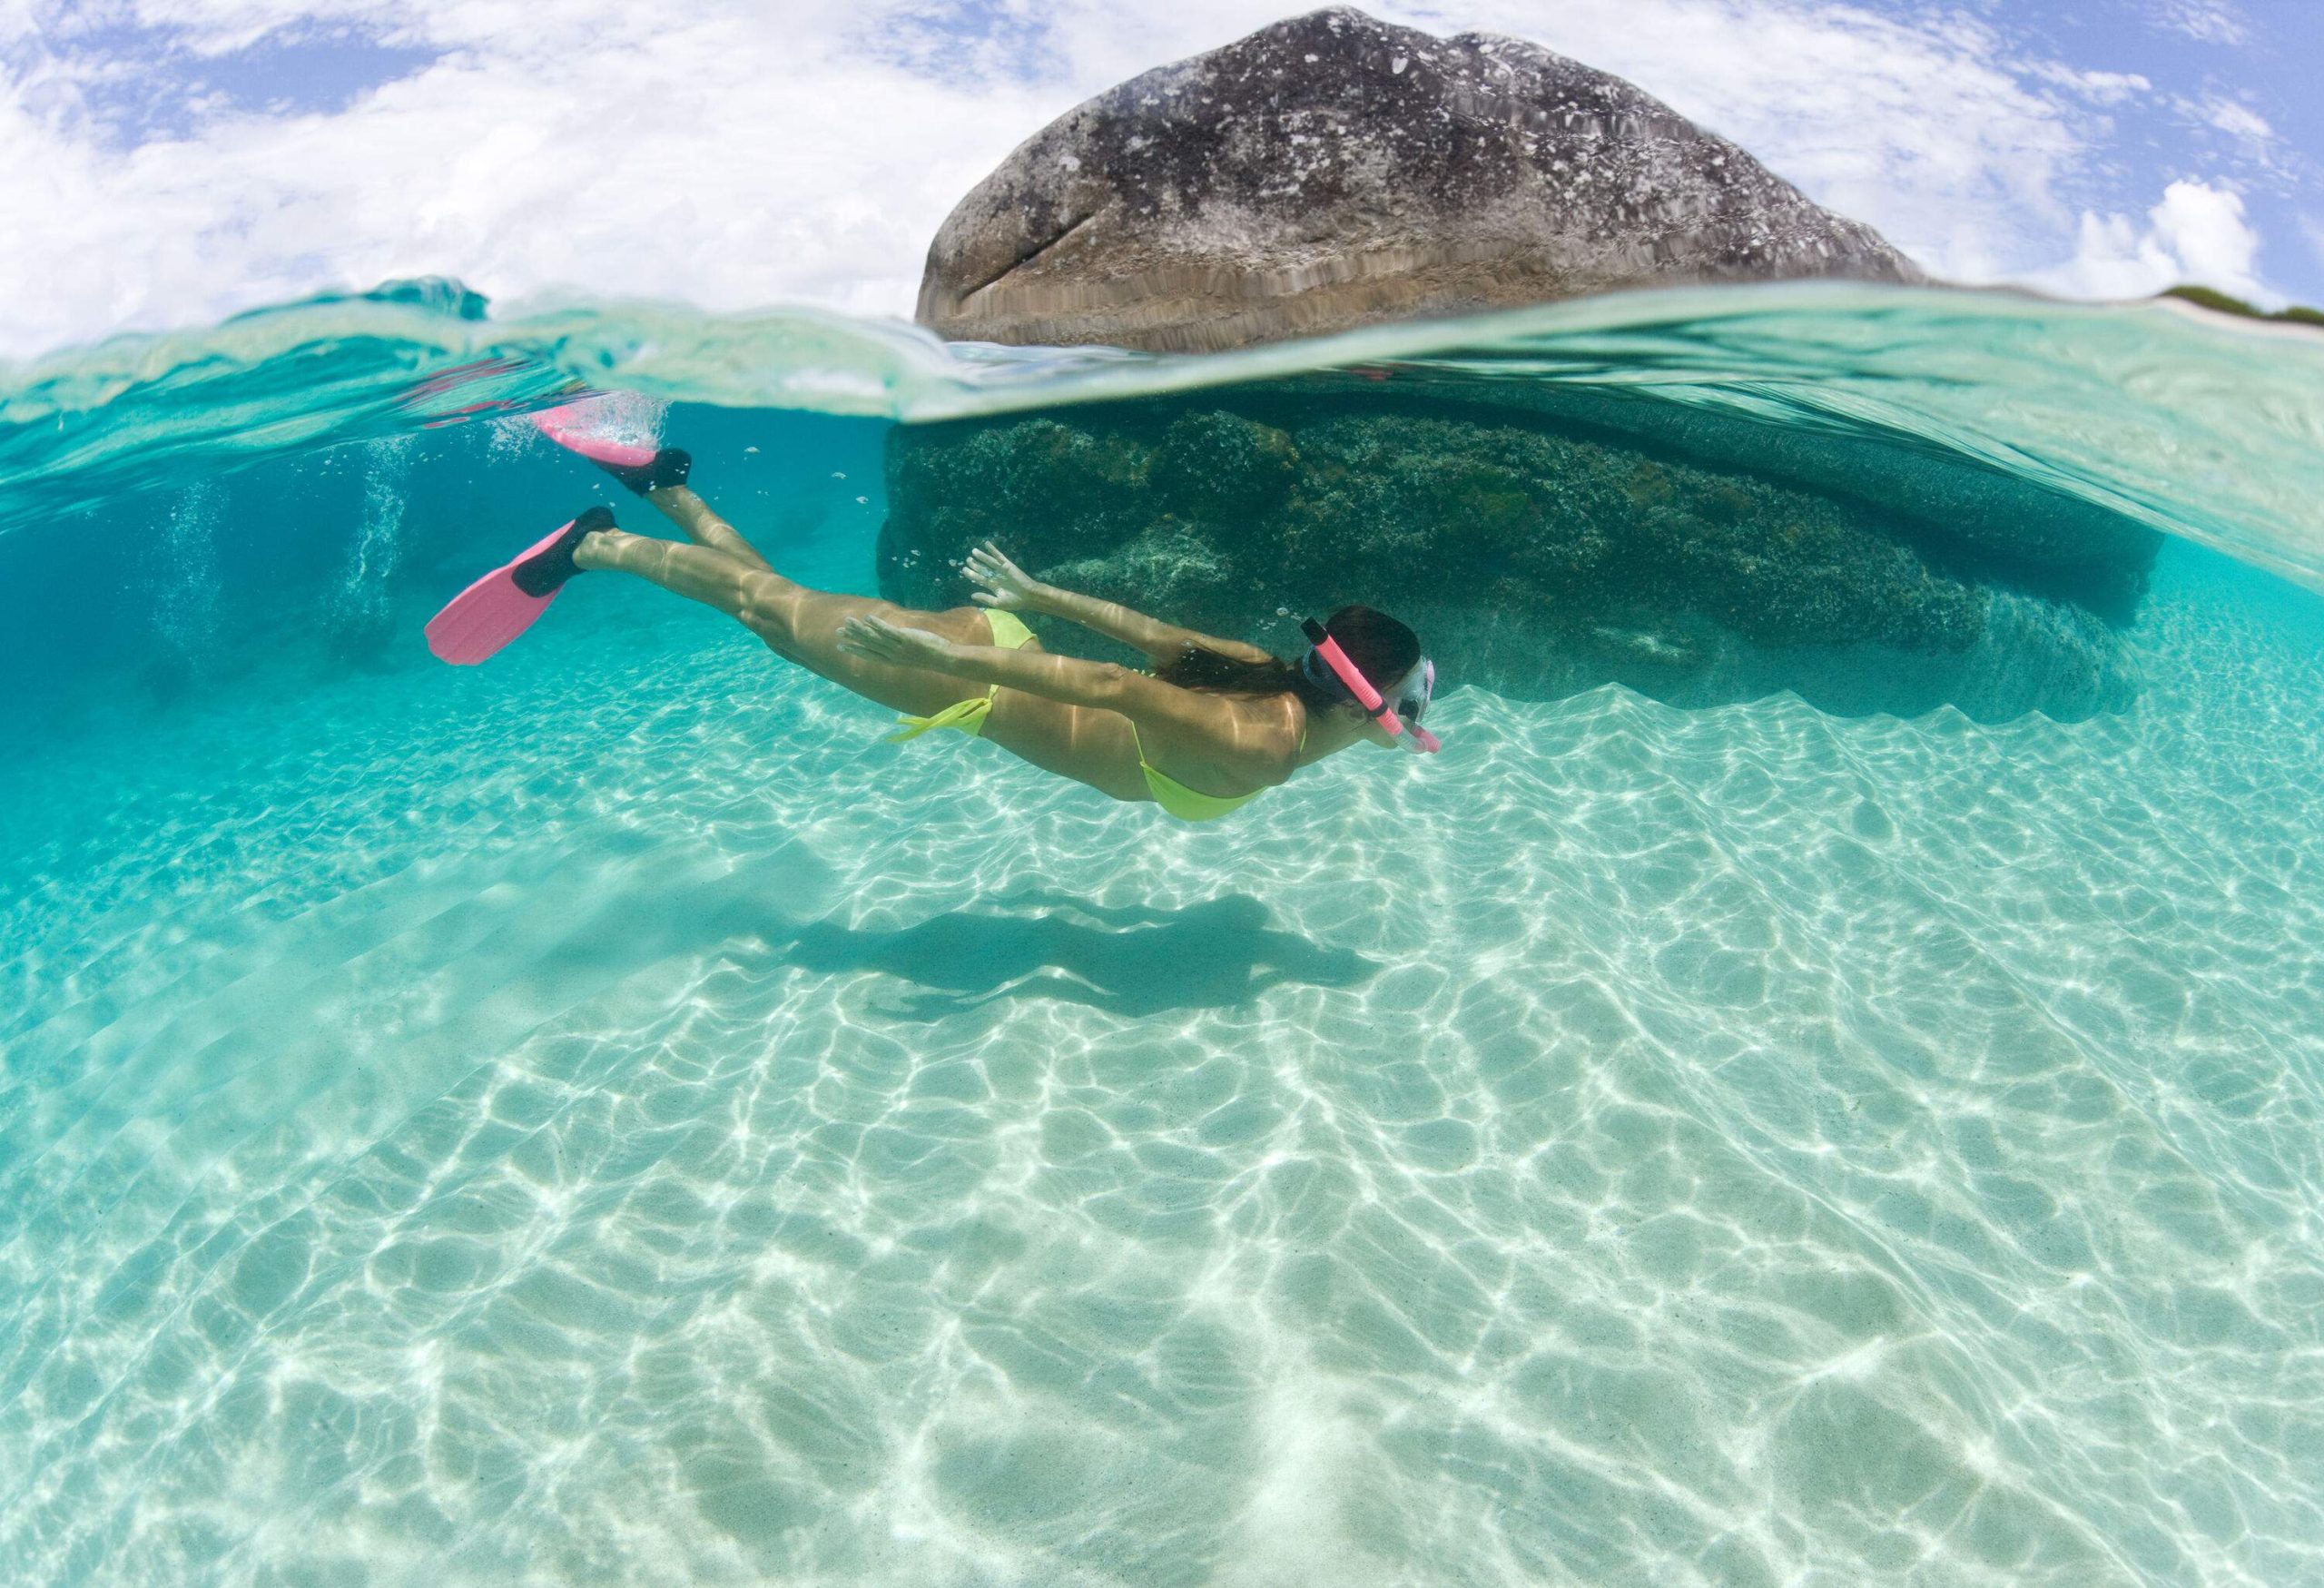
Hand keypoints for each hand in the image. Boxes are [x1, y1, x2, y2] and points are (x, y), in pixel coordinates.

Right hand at [835, 614, 957, 667]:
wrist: (944, 659)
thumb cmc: (929, 655)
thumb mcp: (910, 652)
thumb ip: (898, 646)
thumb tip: (892, 638)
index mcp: (891, 660)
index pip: (868, 654)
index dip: (854, 650)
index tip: (840, 646)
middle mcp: (891, 655)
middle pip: (867, 644)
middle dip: (851, 637)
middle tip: (837, 631)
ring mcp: (898, 648)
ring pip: (874, 637)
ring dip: (860, 629)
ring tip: (848, 621)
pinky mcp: (906, 639)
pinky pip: (889, 631)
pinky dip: (877, 624)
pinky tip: (868, 617)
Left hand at [963, 541, 1045, 610]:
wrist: (1029, 596)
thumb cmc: (1015, 601)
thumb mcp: (998, 602)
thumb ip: (985, 598)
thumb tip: (972, 595)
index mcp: (994, 586)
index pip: (981, 579)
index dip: (972, 575)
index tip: (964, 570)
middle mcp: (996, 577)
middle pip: (983, 569)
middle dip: (975, 565)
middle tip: (967, 560)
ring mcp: (1002, 570)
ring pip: (989, 561)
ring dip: (981, 556)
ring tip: (973, 551)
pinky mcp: (1007, 564)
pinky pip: (999, 556)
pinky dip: (993, 550)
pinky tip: (986, 544)